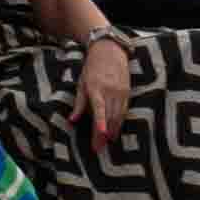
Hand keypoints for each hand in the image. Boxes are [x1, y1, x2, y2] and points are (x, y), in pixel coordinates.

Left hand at [79, 29, 136, 144]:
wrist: (110, 51)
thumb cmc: (92, 68)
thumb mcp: (81, 83)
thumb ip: (78, 103)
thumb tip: (72, 120)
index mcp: (96, 88)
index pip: (99, 109)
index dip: (101, 122)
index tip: (102, 134)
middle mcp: (110, 91)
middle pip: (109, 116)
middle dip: (103, 134)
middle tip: (98, 148)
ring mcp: (120, 92)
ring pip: (118, 116)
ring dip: (113, 131)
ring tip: (105, 143)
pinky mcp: (127, 92)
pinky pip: (124, 111)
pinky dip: (119, 122)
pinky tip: (114, 131)